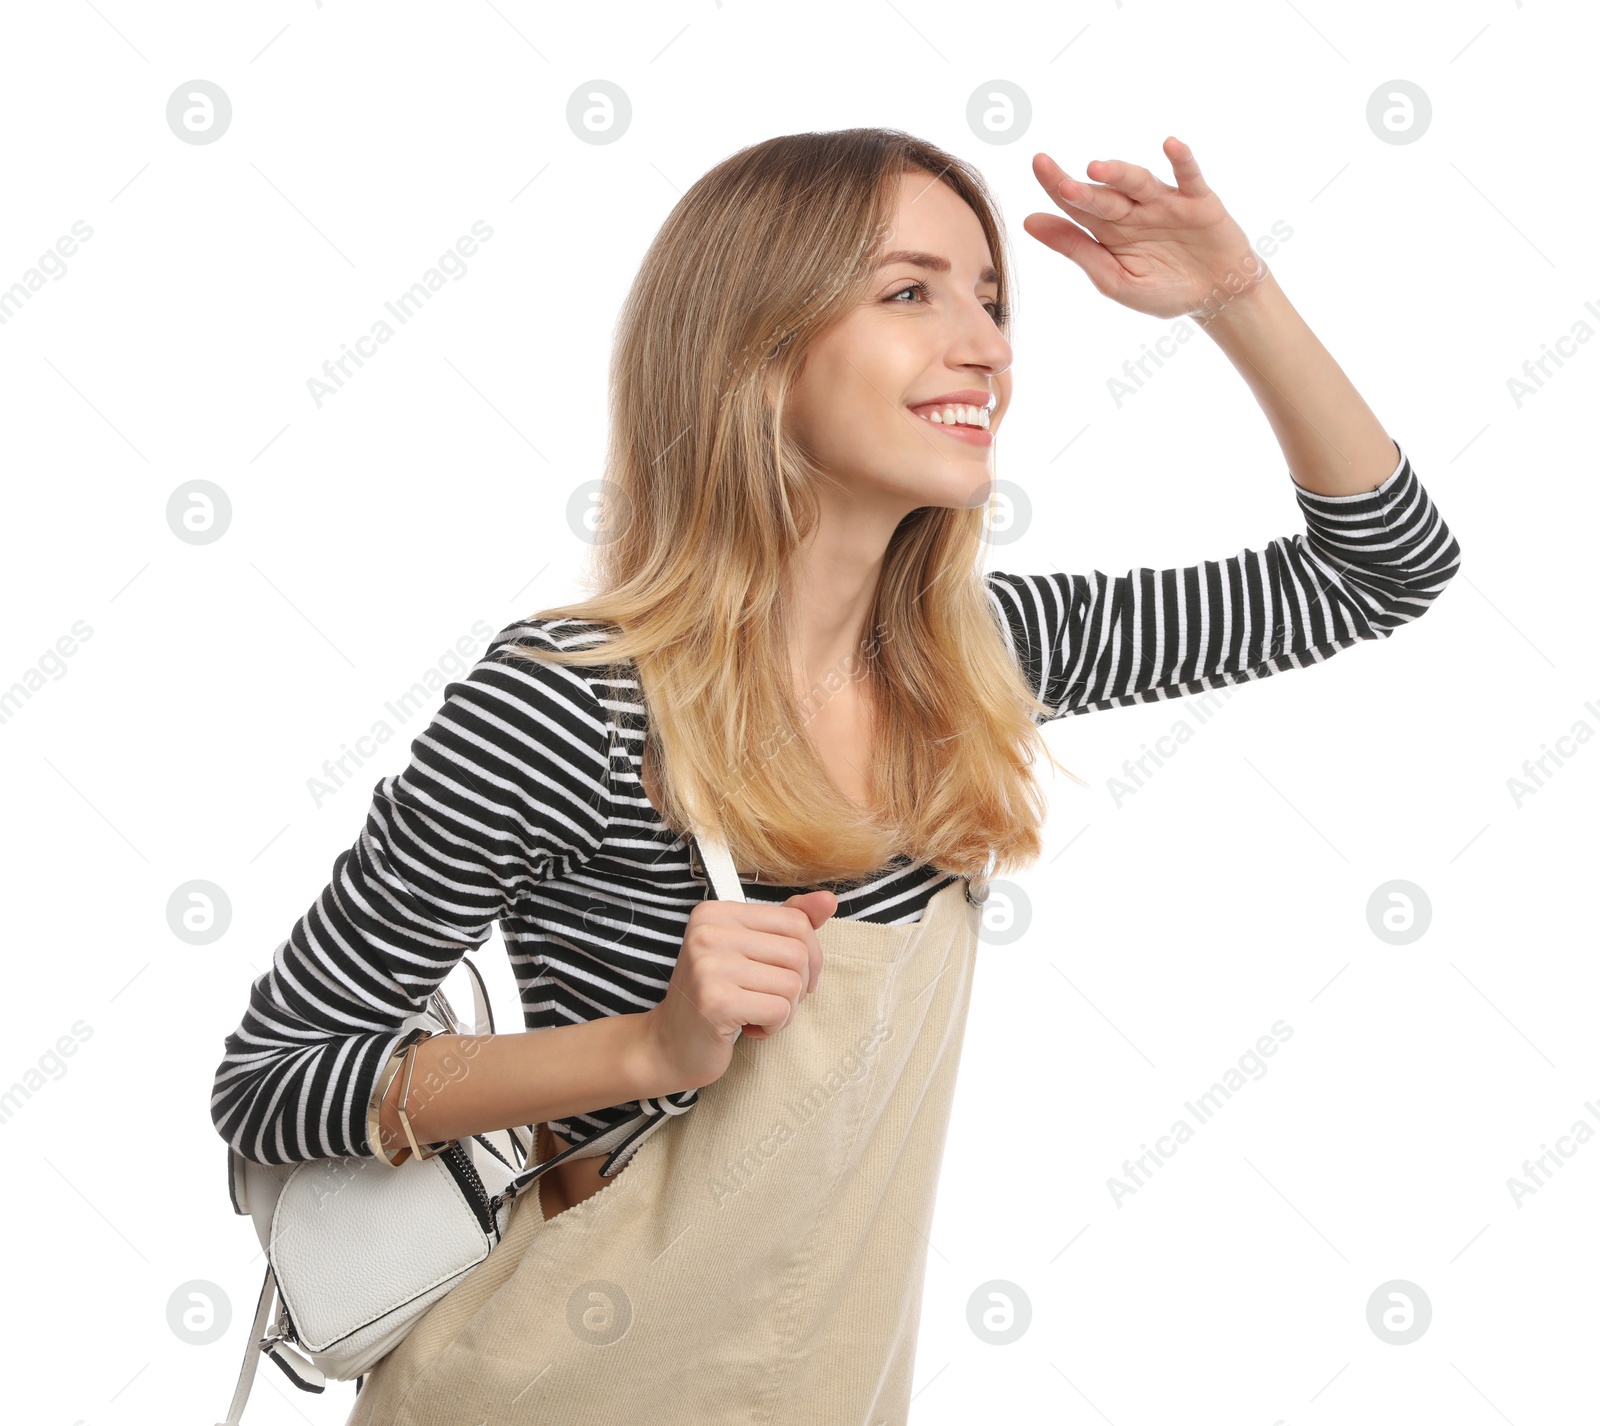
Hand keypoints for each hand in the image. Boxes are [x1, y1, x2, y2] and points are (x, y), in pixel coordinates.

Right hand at [644, 888, 836, 1090]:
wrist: (669, 1045)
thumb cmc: (716, 997)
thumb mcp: (750, 951)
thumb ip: (788, 923)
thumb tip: (828, 900)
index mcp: (716, 912)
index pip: (795, 920)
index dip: (809, 954)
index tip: (788, 976)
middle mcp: (709, 932)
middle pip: (798, 951)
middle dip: (798, 985)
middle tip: (770, 1000)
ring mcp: (709, 966)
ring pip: (793, 983)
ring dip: (785, 1010)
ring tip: (756, 1014)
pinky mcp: (716, 1002)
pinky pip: (779, 1011)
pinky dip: (773, 1027)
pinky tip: (747, 1028)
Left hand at [1023, 137, 1266, 321]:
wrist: (1215, 297)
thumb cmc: (1162, 291)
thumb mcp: (1114, 279)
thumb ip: (1075, 249)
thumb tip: (1029, 221)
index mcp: (1108, 230)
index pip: (1077, 206)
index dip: (1056, 186)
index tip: (1038, 165)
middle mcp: (1133, 210)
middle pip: (1103, 195)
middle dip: (1081, 187)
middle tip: (1057, 178)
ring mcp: (1165, 202)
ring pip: (1139, 183)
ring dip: (1120, 173)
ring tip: (1098, 168)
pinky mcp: (1199, 200)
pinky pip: (1189, 176)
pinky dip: (1182, 160)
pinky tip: (1170, 145)